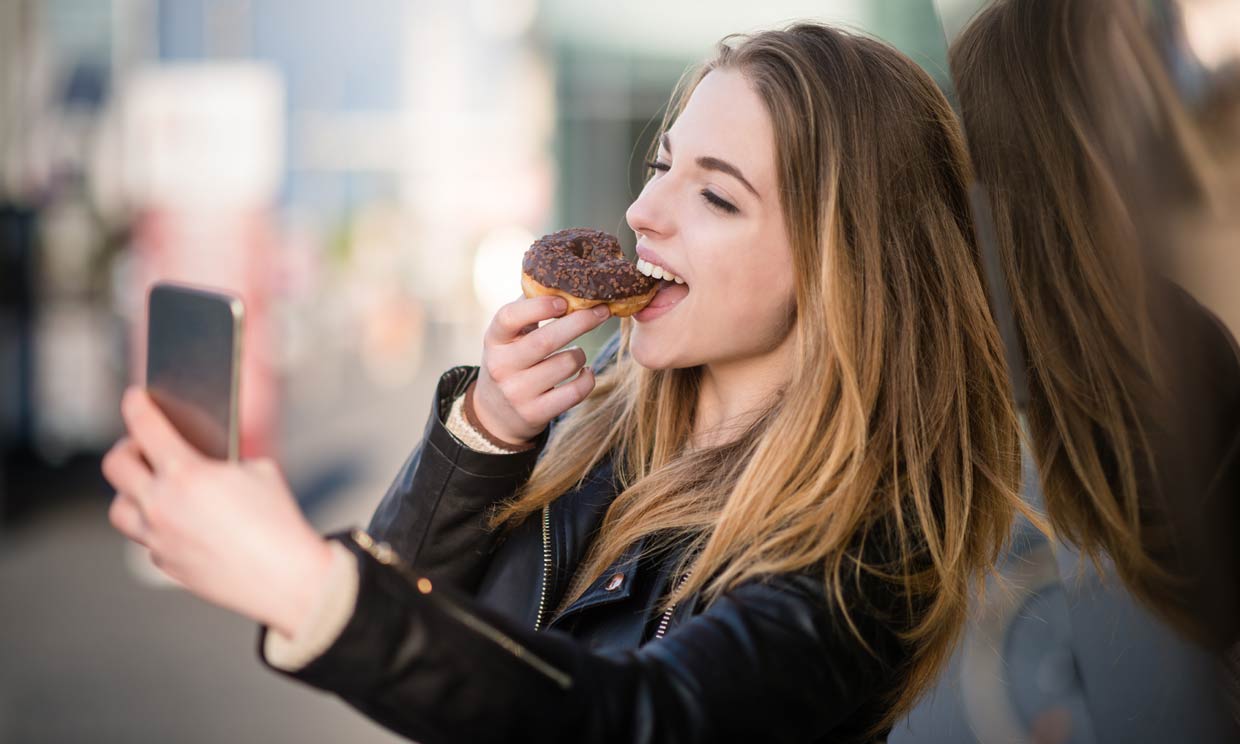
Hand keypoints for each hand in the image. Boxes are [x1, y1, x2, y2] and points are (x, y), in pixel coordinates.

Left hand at [102, 387, 334, 637]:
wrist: (286, 576)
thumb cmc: (278, 520)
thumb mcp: (257, 470)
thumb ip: (222, 460)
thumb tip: (204, 457)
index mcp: (185, 473)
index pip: (144, 426)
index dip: (137, 405)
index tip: (134, 398)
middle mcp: (161, 505)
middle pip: (116, 466)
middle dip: (126, 448)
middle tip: (141, 446)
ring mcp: (158, 538)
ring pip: (118, 509)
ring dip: (131, 492)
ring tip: (150, 488)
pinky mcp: (165, 562)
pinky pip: (146, 538)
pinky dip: (156, 526)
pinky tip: (178, 522)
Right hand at [473, 296, 610, 444]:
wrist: (496, 412)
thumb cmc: (511, 360)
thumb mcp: (509, 336)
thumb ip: (529, 309)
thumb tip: (564, 279)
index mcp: (494, 339)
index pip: (509, 317)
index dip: (538, 306)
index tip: (563, 300)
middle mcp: (501, 365)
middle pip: (546, 340)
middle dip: (580, 322)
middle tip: (602, 310)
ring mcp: (517, 392)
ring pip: (565, 364)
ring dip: (580, 354)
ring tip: (578, 353)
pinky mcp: (534, 413)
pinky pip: (574, 392)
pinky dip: (587, 379)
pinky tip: (585, 372)